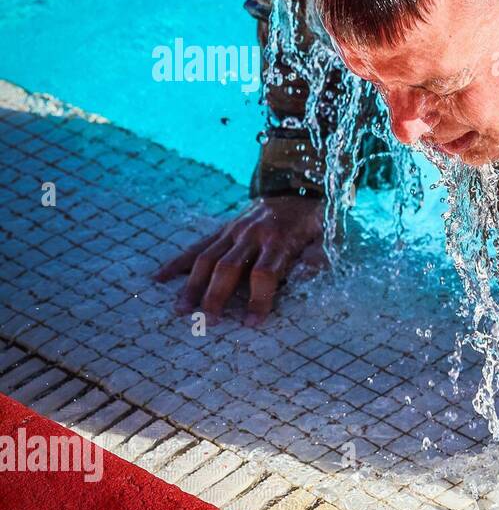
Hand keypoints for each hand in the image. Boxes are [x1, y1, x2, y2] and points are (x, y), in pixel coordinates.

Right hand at [154, 196, 324, 325]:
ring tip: (181, 310)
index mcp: (279, 239)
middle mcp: (252, 234)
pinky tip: (160, 277)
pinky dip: (178, 262)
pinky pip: (198, 246)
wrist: (297, 186)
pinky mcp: (223, 229)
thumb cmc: (314, 221)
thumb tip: (306, 278)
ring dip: (192, 284)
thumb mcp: (328, 237)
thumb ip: (318, 258)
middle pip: (229, 267)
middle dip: (217, 295)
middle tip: (209, 321)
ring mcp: (234, 230)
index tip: (252, 323)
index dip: (258, 299)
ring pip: (207, 258)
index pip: (265, 273)